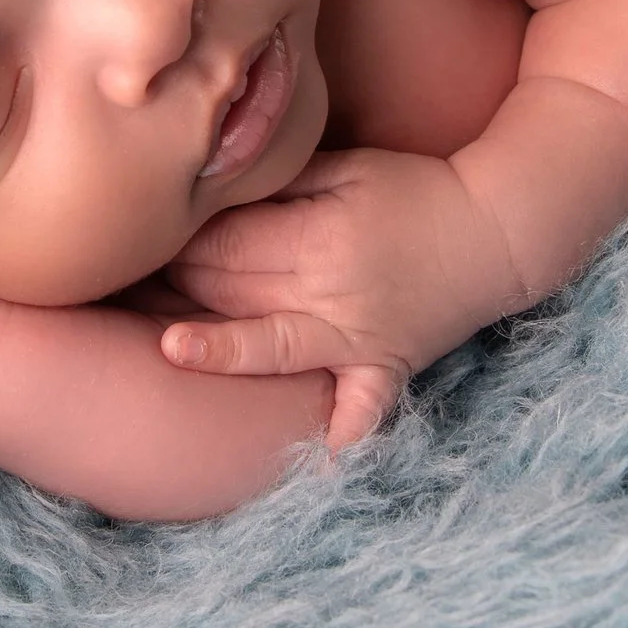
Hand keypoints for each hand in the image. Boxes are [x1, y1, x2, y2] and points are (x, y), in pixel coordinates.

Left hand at [160, 148, 520, 450]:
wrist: (499, 229)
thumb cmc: (414, 188)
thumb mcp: (347, 165)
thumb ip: (283, 180)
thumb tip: (215, 186)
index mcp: (321, 235)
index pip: (232, 241)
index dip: (182, 238)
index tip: (141, 235)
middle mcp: (334, 292)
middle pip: (241, 289)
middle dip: (183, 283)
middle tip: (129, 278)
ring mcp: (359, 337)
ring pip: (277, 346)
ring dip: (225, 349)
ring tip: (171, 349)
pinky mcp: (386, 366)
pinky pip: (362, 408)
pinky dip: (338, 434)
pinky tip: (307, 463)